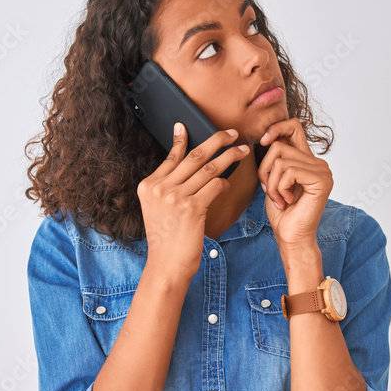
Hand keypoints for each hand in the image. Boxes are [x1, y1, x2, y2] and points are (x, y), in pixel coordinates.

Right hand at [138, 122, 250, 282]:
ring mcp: (175, 197)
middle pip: (194, 156)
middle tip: (231, 133)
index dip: (181, 139)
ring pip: (209, 168)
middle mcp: (159, 188)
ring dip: (229, 157)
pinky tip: (228, 184)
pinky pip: (215, 186)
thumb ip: (168, 187)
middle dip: (216, 140)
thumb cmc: (166, 239)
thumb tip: (188, 164)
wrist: (167, 265)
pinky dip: (225, 183)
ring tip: (242, 151)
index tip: (187, 125)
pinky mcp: (192, 208)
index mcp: (148, 186)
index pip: (171, 156)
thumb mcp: (157, 209)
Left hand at [257, 118, 332, 249]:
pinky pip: (289, 171)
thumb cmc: (282, 213)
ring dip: (272, 183)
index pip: (294, 126)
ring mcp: (322, 170)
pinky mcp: (321, 179)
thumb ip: (275, 159)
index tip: (263, 142)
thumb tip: (269, 138)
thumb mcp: (273, 180)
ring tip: (280, 199)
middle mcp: (318, 163)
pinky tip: (287, 201)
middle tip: (271, 191)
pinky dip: (280, 188)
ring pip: (281, 160)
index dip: (276, 128)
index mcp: (307, 161)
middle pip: (279, 145)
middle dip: (265, 170)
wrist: (291, 237)